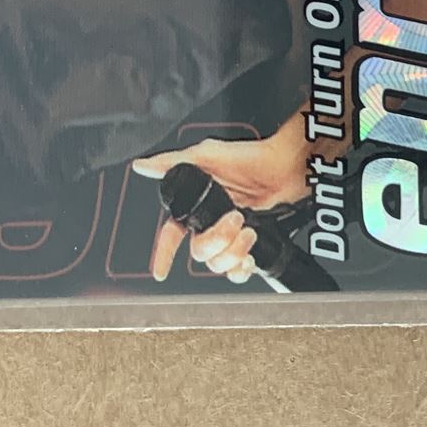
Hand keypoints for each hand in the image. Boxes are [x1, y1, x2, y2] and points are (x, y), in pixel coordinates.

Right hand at [131, 119, 308, 282]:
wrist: (284, 168)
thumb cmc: (248, 157)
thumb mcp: (206, 155)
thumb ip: (172, 162)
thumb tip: (143, 165)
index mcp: (196, 206)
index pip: (172, 234)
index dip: (164, 253)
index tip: (161, 271)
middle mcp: (210, 223)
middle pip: (199, 251)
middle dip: (217, 239)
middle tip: (236, 219)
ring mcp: (229, 236)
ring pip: (218, 263)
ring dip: (233, 252)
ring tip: (248, 232)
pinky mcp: (248, 244)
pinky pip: (237, 271)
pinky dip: (241, 269)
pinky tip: (248, 258)